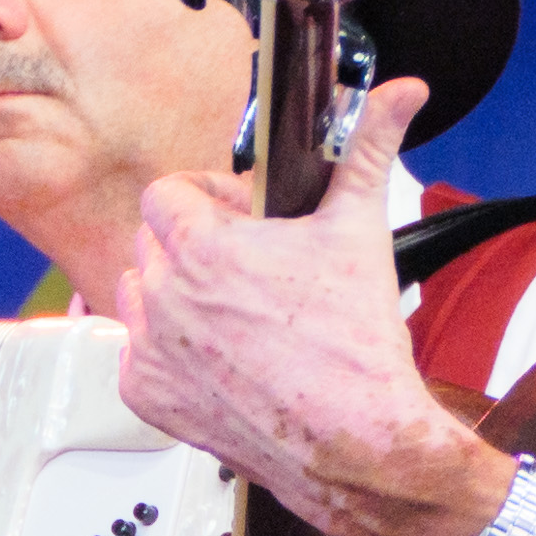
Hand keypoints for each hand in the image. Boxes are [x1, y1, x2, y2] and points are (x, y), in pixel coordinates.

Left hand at [113, 74, 499, 535]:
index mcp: (201, 248)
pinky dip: (168, 352)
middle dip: (193, 245)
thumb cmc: (355, 348)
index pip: (166, 194)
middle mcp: (164, 297)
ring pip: (137, 295)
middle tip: (245, 266)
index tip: (236, 215)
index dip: (205, 198)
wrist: (355, 441)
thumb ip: (370, 150)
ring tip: (229, 310)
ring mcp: (151, 350)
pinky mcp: (148, 395)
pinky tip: (218, 355)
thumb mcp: (360, 231)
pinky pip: (136, 354)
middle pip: (151, 243)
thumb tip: (399, 95)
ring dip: (172, 294)